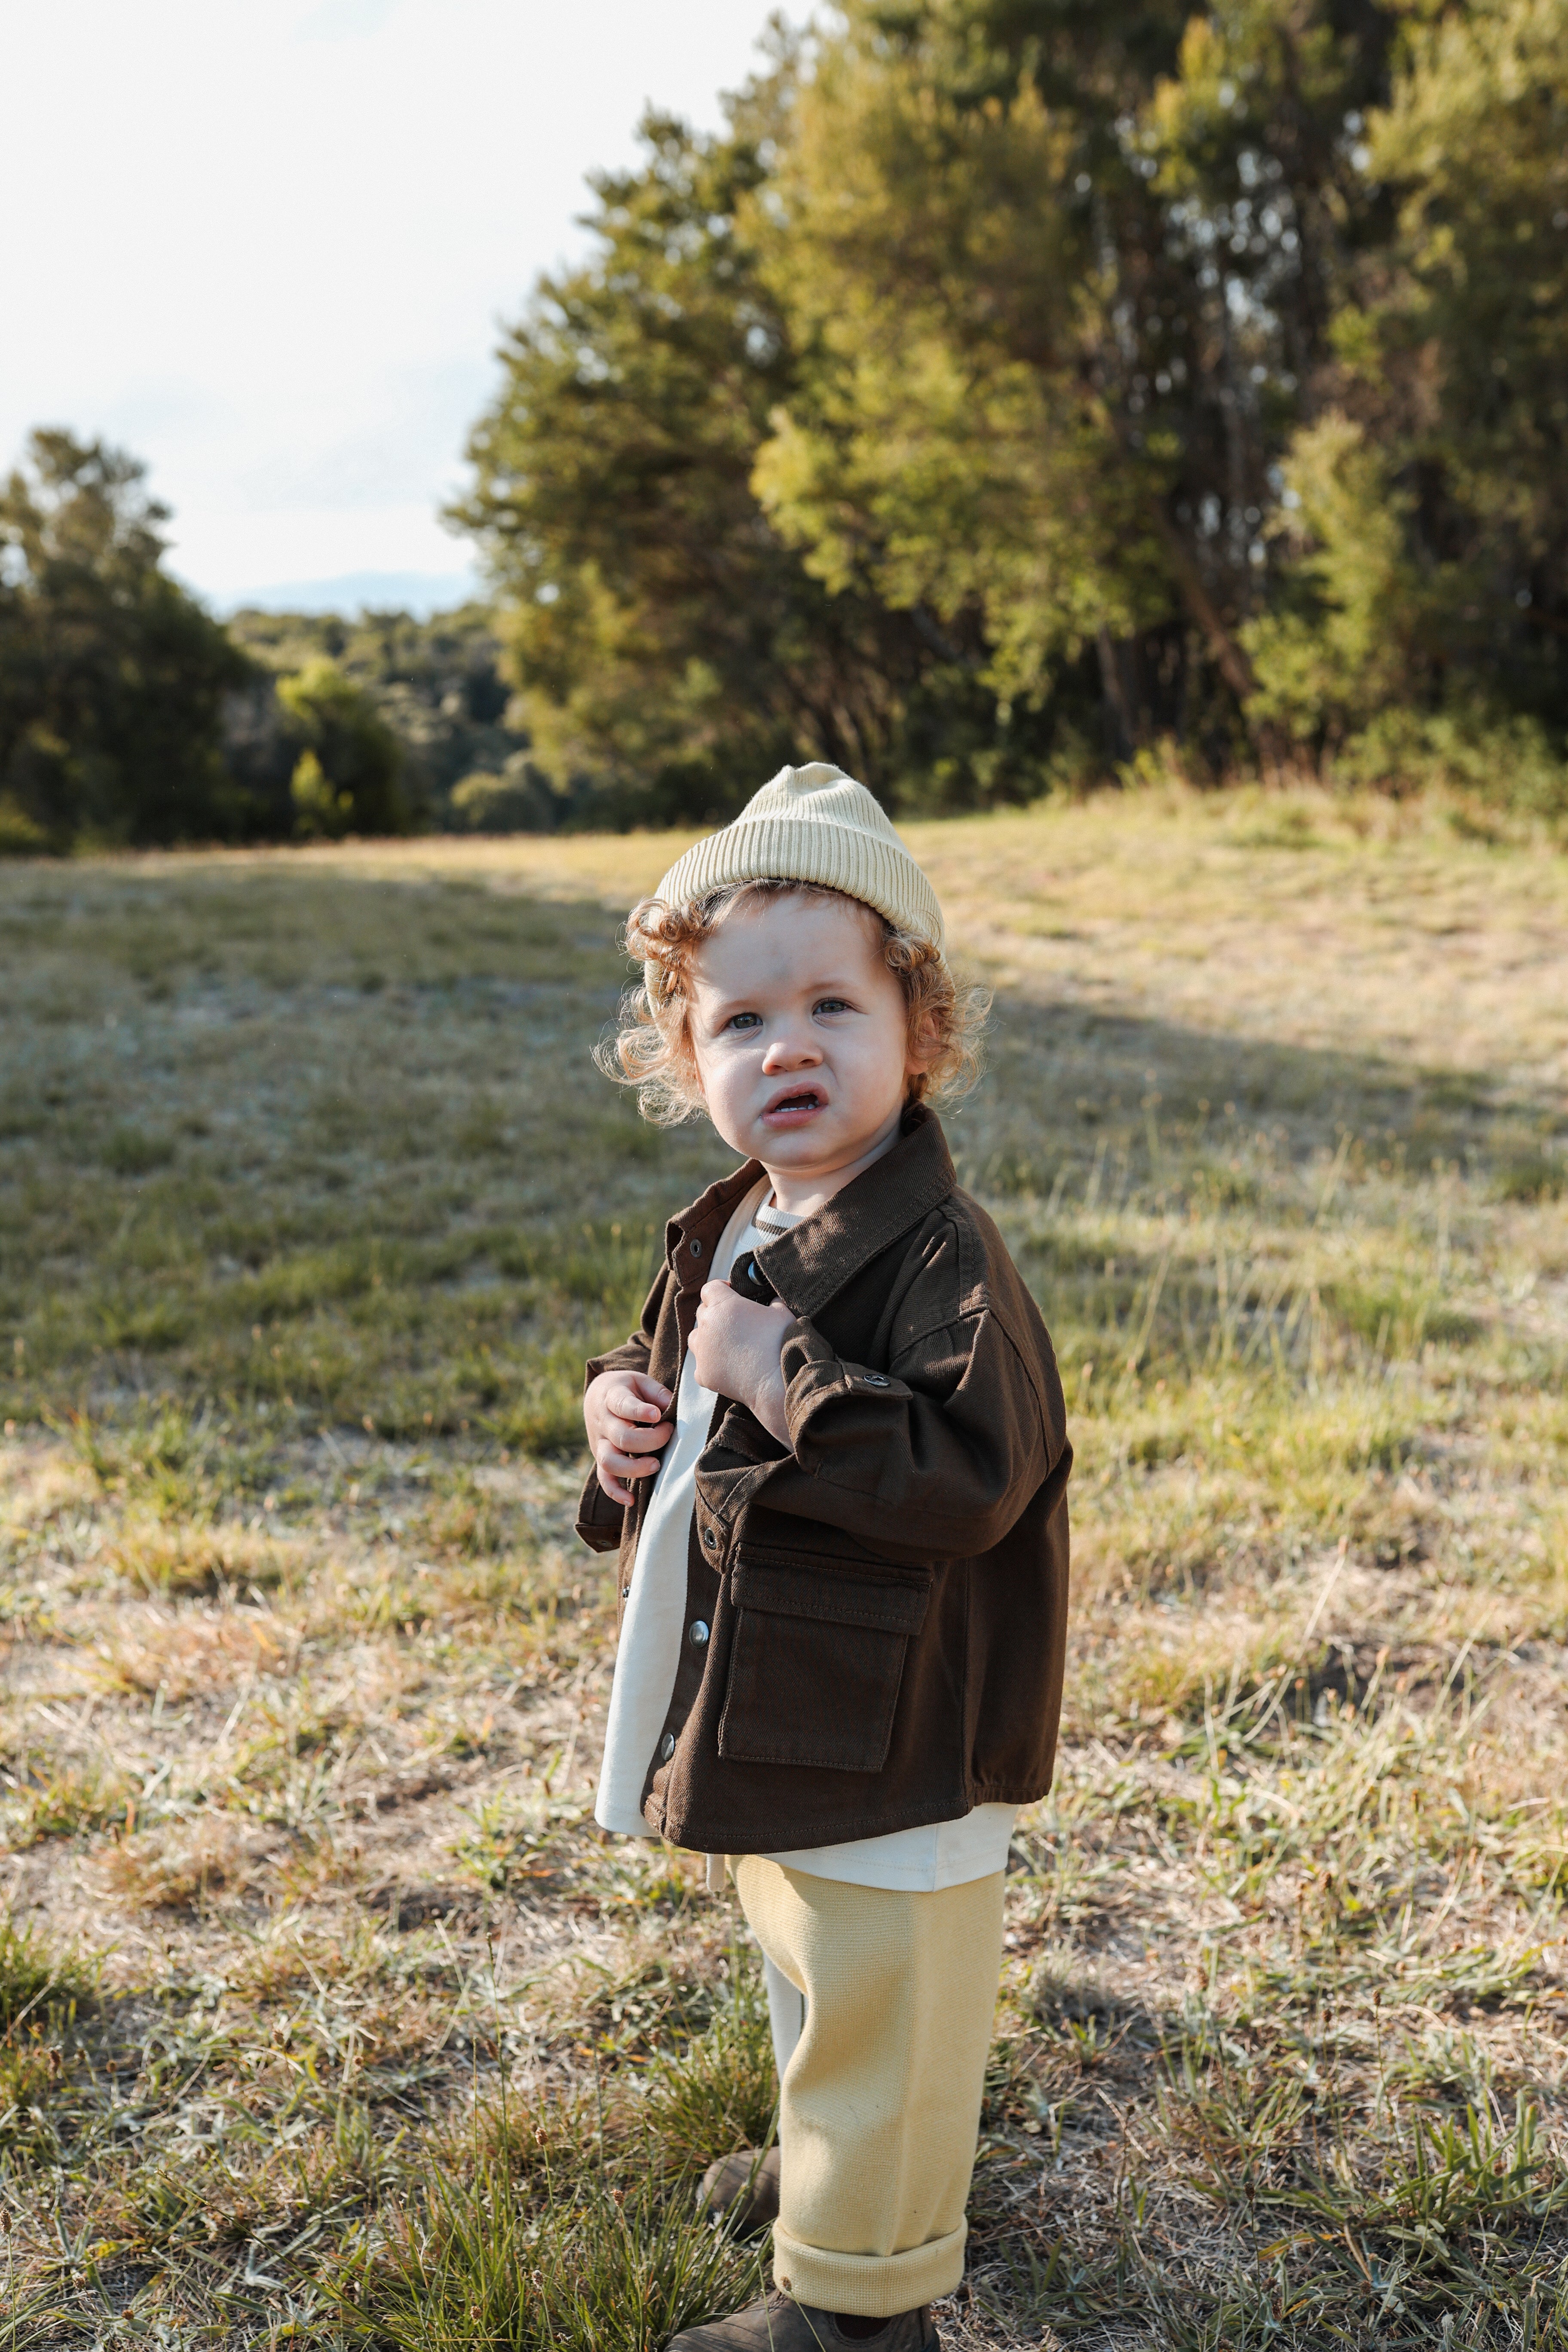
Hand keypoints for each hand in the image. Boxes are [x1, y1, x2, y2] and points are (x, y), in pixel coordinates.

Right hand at [584, 1369, 673, 1505]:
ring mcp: (600, 1443)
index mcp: (612, 1397)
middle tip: (669, 1431)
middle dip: (650, 1440)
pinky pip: (604, 1479)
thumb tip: (670, 1408)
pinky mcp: (600, 1458)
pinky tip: (631, 1500)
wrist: (598, 1395)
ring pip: (610, 1462)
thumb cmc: (627, 1389)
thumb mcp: (640, 1381)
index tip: (657, 1415)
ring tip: (656, 1464)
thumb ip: (656, 1392)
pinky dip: (615, 1492)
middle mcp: (603, 1422)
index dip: (639, 1411)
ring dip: (635, 1468)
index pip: (622, 1405)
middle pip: (622, 1438)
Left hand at [691, 1282, 792, 1445]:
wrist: (775, 1383)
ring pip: (695, 1337)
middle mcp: (707, 1325)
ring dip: (707, 1336)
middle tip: (734, 1321)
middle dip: (715, 1312)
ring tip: (726, 1343)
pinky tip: (727, 1366)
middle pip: (702, 1311)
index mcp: (724, 1305)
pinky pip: (700, 1364)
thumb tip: (771, 1300)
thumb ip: (773, 1301)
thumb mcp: (782, 1313)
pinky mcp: (703, 1373)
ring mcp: (702, 1351)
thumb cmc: (780, 1343)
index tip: (732, 1294)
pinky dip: (710, 1363)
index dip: (721, 1289)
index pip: (710, 1288)